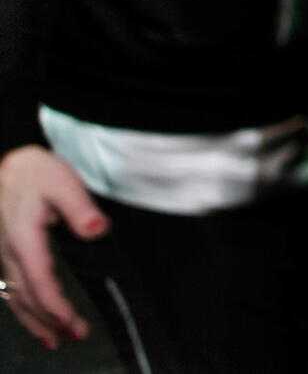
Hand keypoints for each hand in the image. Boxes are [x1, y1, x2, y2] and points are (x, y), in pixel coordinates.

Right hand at [0, 146, 105, 348]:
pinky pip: (10, 290)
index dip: (54, 305)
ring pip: (15, 298)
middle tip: (76, 335)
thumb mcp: (63, 183)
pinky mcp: (6, 256)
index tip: (71, 322)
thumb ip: (81, 208)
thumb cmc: (38, 174)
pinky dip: (22, 309)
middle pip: (26, 296)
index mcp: (23, 239)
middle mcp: (8, 253)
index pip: (38, 280)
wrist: (10, 165)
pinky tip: (36, 321)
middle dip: (50, 320)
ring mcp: (4, 257)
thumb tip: (98, 230)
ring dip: (35, 321)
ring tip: (56, 341)